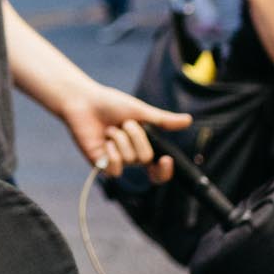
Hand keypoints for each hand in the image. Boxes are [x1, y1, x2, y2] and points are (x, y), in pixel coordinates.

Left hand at [61, 81, 187, 183]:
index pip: (158, 169)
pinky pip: (114, 169)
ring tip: (109, 128)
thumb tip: (188, 120)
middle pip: (146, 157)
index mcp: (143, 145)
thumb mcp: (140, 111)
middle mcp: (131, 156)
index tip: (166, 159)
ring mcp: (116, 161)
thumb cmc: (111, 104)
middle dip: (136, 136)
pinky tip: (104, 140)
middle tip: (124, 123)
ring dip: (120, 138)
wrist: (85, 102)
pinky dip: (112, 153)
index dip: (164, 170)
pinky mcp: (101, 164)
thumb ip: (163, 120)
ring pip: (130, 160)